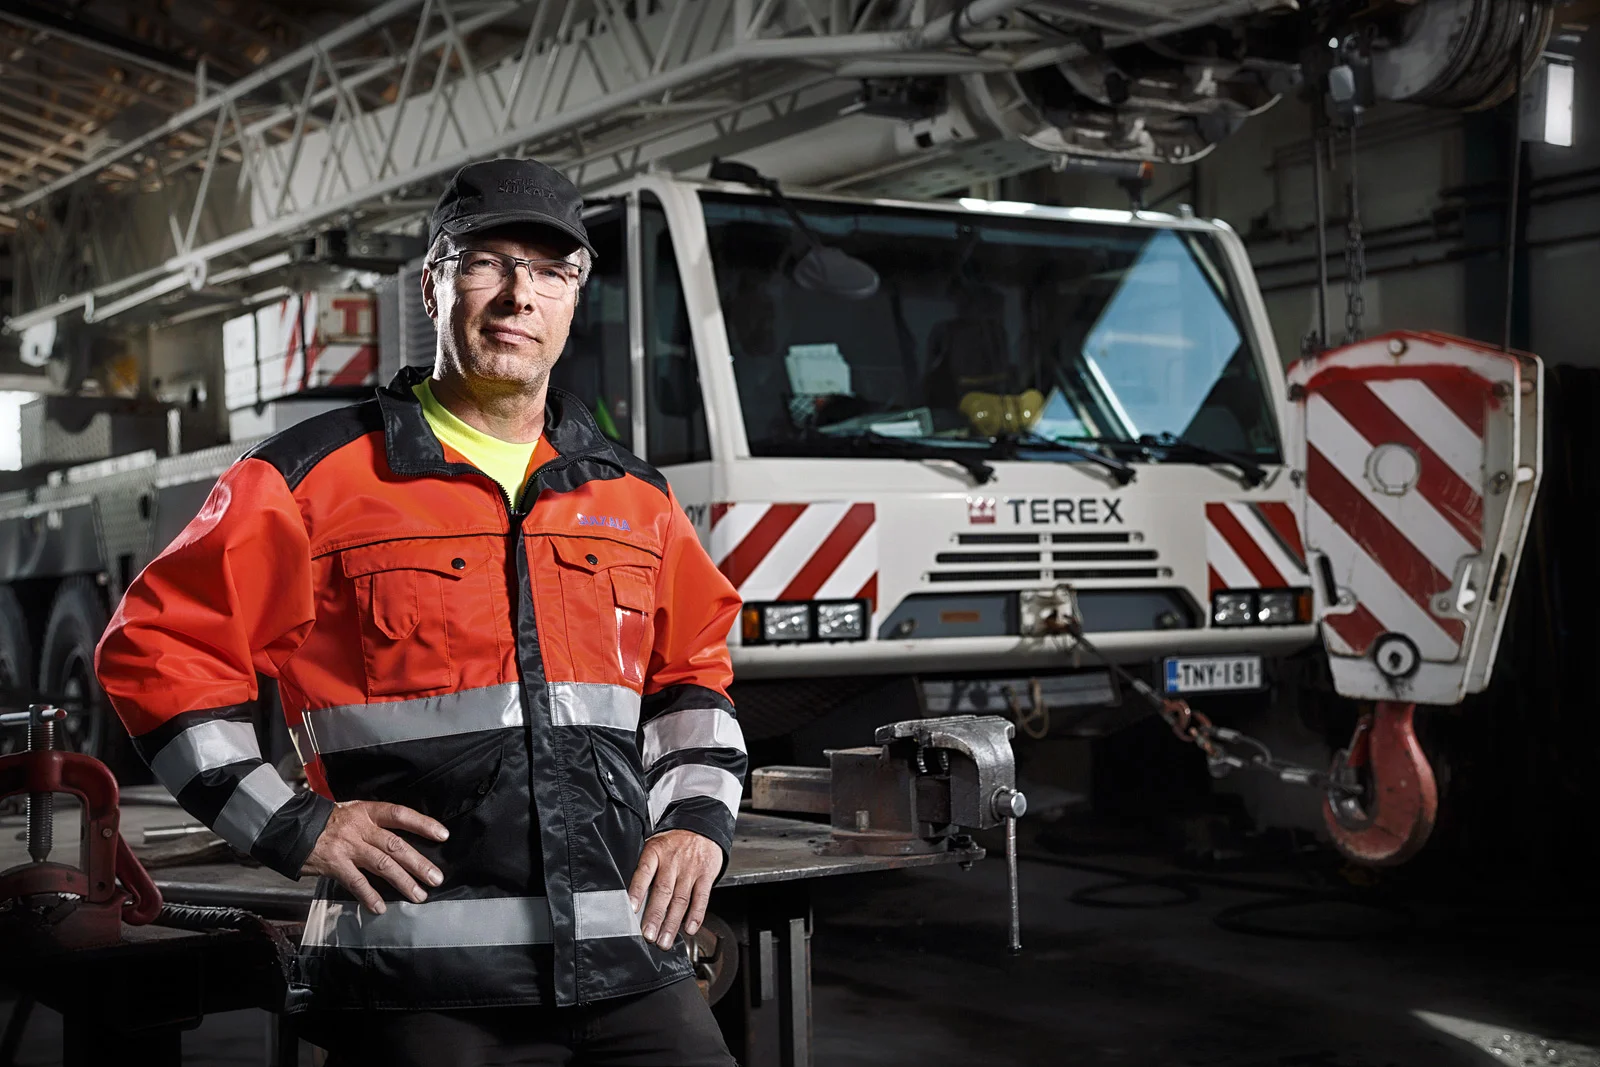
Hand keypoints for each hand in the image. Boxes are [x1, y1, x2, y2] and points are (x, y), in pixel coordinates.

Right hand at [301, 800, 449, 913]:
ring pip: (382, 864)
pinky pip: (356, 882)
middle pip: (396, 845)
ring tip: (419, 895)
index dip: (423, 824)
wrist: (288, 827)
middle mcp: (360, 828)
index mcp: (366, 812)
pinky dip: (369, 896)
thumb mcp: (350, 813)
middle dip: (419, 863)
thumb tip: (399, 841)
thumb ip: (373, 824)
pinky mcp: (334, 864)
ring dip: (403, 882)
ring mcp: (347, 846)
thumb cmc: (323, 822)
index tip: (442, 835)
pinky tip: (380, 907)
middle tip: (436, 878)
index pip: (400, 814)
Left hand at [627, 829, 721, 948]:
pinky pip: (701, 898)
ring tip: (664, 940)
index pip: (644, 873)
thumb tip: (630, 898)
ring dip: (672, 923)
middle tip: (648, 935)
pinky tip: (689, 928)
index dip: (637, 891)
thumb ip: (645, 869)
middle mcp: (673, 861)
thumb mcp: (654, 845)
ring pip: (680, 899)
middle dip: (655, 916)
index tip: (631, 908)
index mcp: (655, 852)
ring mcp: (690, 869)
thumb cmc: (673, 842)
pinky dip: (696, 915)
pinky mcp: (706, 875)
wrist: (701, 826)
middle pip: (663, 891)